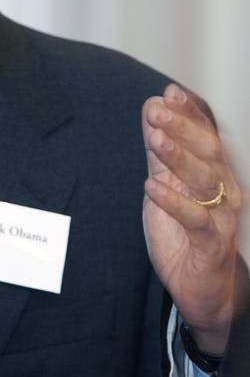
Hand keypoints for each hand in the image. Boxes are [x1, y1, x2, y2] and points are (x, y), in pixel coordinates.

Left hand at [142, 84, 241, 352]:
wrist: (199, 284)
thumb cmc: (183, 229)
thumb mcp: (166, 182)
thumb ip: (160, 149)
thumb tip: (153, 107)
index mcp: (214, 171)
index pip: (205, 134)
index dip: (190, 112)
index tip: (170, 92)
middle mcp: (223, 189)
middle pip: (208, 150)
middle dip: (183, 127)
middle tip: (156, 110)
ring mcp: (221, 216)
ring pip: (205, 180)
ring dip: (178, 157)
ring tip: (155, 138)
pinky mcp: (211, 244)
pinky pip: (196, 220)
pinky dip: (174, 202)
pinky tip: (152, 187)